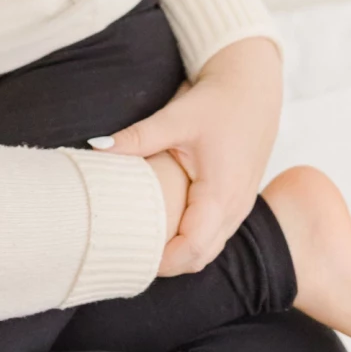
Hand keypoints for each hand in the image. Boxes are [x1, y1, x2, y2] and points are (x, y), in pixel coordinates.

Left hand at [100, 37, 282, 274]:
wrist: (253, 88)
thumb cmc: (218, 102)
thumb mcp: (175, 118)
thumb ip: (137, 137)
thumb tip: (97, 147)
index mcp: (221, 194)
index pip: (193, 249)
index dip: (162, 261)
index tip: (130, 255)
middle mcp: (236, 209)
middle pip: (201, 257)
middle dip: (168, 263)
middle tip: (129, 252)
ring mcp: (240, 207)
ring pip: (210, 248)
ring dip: (180, 252)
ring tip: (142, 241)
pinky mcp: (237, 199)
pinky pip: (216, 233)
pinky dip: (193, 238)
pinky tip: (166, 225)